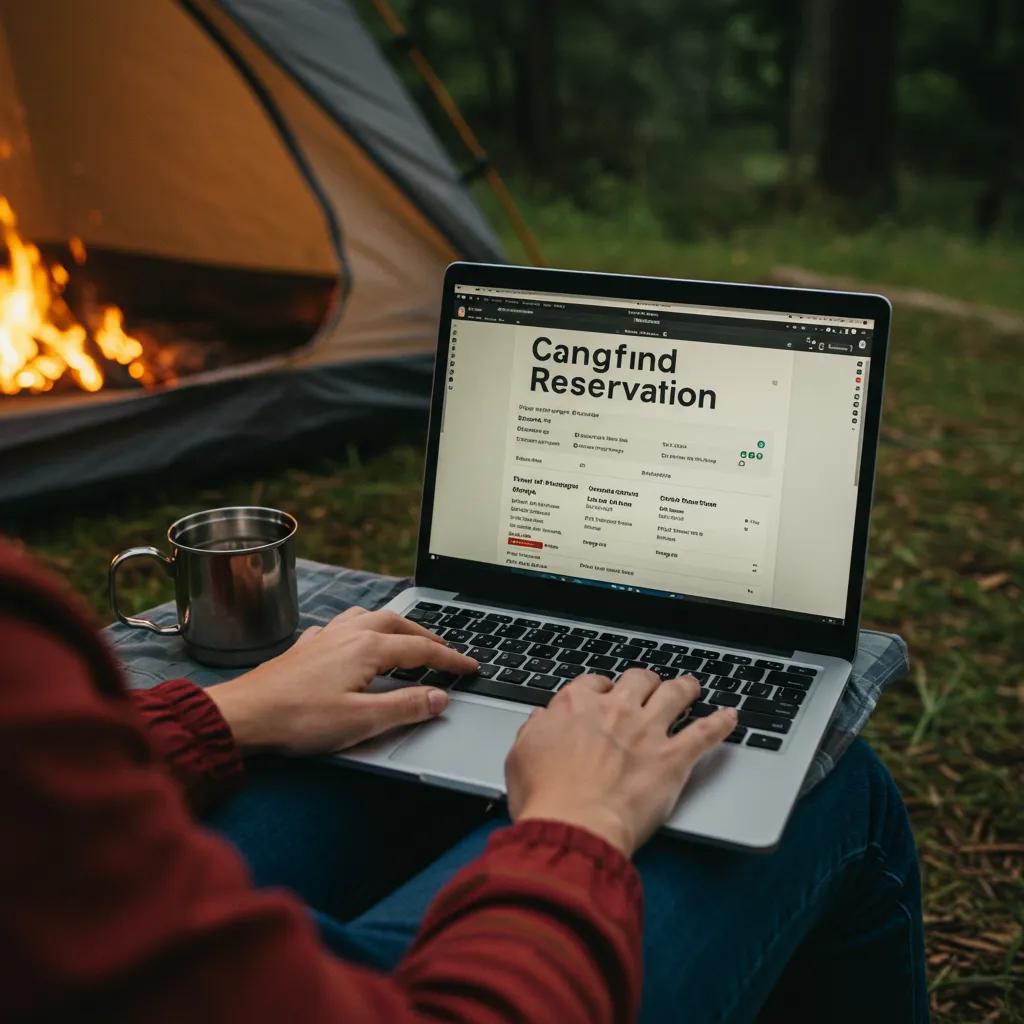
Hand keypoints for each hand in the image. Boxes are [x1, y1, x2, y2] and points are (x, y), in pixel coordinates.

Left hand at [207, 607, 478, 755]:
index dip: (450, 659)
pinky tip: (352, 639)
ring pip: (369, 618)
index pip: (421, 650)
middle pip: (398, 625)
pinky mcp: (305, 647)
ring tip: (406, 636)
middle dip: (426, 636)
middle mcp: (348, 634)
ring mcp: (325, 637)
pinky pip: (340, 626)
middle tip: (445, 650)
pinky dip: (359, 628)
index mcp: (367, 648)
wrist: (244, 715)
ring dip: (394, 625)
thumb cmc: (298, 720)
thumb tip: (439, 697)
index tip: (470, 667)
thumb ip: (404, 707)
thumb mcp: (360, 721)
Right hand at [506, 670, 736, 855]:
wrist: (575, 825)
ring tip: (691, 687)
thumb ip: (534, 730)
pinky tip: (731, 717)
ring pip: (675, 694)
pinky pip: (705, 732)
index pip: (594, 682)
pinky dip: (721, 723)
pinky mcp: (673, 758)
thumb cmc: (545, 797)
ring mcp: (647, 731)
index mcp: (576, 705)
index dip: (602, 688)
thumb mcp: (520, 755)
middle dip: (645, 682)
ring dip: (685, 688)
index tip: (606, 695)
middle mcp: (615, 710)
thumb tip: (541, 720)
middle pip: (638, 679)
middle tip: (650, 687)